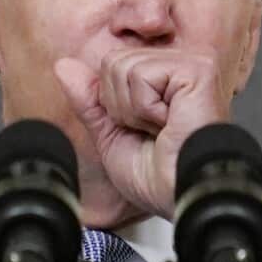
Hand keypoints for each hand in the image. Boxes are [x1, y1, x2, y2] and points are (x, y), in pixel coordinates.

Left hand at [54, 49, 231, 218]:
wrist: (181, 198)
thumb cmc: (159, 178)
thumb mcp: (111, 135)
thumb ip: (89, 100)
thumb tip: (64, 66)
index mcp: (164, 78)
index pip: (110, 66)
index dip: (113, 106)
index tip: (142, 132)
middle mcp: (180, 65)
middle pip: (113, 63)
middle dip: (120, 106)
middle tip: (153, 132)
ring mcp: (191, 64)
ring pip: (122, 67)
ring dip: (133, 111)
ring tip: (163, 129)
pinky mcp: (198, 69)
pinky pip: (141, 75)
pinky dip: (145, 108)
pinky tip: (170, 124)